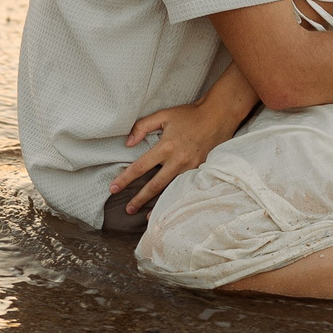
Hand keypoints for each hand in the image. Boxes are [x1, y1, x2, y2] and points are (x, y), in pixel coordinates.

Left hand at [108, 96, 241, 212]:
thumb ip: (143, 126)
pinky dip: (175, 198)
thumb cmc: (189, 115)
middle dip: (139, 199)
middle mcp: (178, 160)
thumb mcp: (163, 115)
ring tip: (145, 217)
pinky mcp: (201, 171)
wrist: (218, 116)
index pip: (140, 166)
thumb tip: (128, 142)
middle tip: (128, 209)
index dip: (125, 179)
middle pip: (154, 185)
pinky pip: (184, 188)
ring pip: (170, 190)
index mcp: (166, 146)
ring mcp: (191, 168)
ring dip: (157, 204)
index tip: (114, 188)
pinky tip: (169, 207)